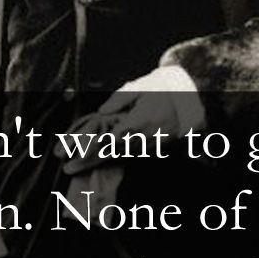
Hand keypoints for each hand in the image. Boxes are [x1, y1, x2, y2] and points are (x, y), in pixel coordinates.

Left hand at [56, 84, 179, 175]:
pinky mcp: (153, 150)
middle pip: (111, 153)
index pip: (109, 141)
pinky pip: (130, 155)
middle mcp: (143, 139)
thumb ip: (120, 99)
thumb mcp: (140, 88)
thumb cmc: (162, 91)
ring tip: (75, 167)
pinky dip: (114, 158)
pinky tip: (96, 160)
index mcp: (138, 123)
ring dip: (98, 162)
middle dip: (89, 162)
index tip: (73, 155)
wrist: (190, 103)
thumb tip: (101, 111)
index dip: (90, 150)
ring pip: (120, 157)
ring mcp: (149, 147)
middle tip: (68, 169)